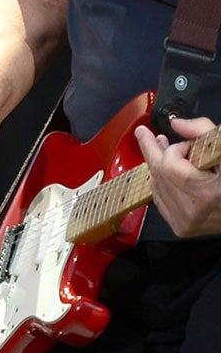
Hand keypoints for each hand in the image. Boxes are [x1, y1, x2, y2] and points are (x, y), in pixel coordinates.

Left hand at [133, 115, 220, 236]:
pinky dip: (163, 185)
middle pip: (159, 174)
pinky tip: (168, 174)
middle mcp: (193, 210)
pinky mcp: (181, 227)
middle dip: (154, 151)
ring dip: (159, 168)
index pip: (170, 165)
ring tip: (163, 151)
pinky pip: (161, 200)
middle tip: (144, 134)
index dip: (175, 150)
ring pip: (157, 186)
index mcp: (207, 192)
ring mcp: (185, 221)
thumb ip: (204, 132)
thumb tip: (177, 124)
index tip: (187, 145)